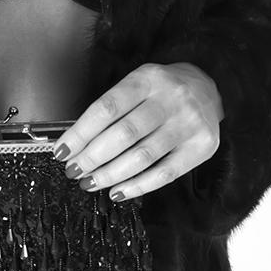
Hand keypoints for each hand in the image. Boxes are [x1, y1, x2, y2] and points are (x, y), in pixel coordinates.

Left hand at [53, 62, 223, 200]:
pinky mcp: (202, 147)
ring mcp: (188, 123)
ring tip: (90, 183)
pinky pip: (165, 173)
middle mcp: (169, 98)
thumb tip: (77, 141)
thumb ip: (113, 107)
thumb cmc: (161, 90)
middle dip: (92, 157)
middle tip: (74, 170)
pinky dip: (138, 186)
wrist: (209, 88)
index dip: (81, 132)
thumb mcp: (137, 83)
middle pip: (124, 134)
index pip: (107, 108)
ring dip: (111, 175)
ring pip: (143, 156)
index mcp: (146, 78)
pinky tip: (118, 191)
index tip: (62, 151)